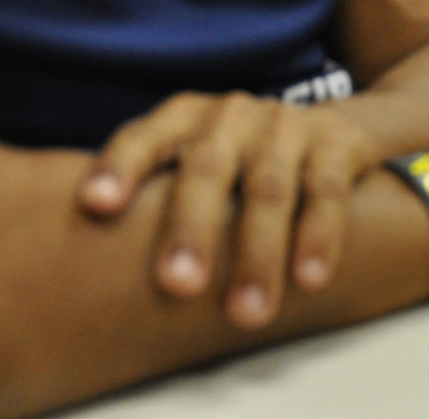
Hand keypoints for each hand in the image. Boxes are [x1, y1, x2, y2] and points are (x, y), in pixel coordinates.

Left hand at [78, 92, 381, 327]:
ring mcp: (286, 125)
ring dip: (257, 254)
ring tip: (246, 313)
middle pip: (206, 168)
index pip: (143, 137)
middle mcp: (231, 115)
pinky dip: (318, 236)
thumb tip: (91, 280)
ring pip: (268, 189)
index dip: (119, 167)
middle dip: (191, 228)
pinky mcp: (337, 141)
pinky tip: (308, 279)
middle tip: (178, 286)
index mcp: (184, 119)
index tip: (96, 204)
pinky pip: (326, 191)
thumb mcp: (195, 166)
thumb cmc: (239, 166)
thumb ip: (156, 201)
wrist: (334, 130)